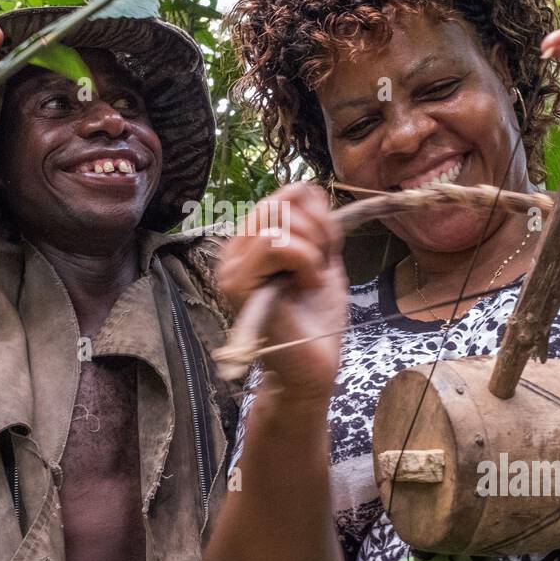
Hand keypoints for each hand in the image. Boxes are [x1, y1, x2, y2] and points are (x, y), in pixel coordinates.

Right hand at [216, 182, 347, 397]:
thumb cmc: (316, 320)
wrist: (312, 369)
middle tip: (322, 263)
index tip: (327, 248)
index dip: (317, 213)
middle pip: (280, 200)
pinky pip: (277, 245)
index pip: (285, 194)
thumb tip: (310, 192)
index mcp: (251, 243)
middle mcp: (235, 251)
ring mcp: (232, 267)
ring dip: (312, 248)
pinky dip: (306, 262)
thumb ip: (314, 227)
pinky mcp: (238, 285)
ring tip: (312, 278)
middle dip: (317, 227)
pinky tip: (306, 287)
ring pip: (278, 218)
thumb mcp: (321, 261)